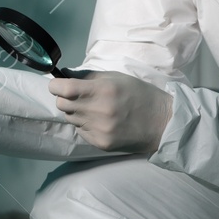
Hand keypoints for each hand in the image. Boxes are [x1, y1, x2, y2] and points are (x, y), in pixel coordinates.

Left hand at [48, 70, 173, 153]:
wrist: (162, 123)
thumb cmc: (140, 95)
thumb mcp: (117, 77)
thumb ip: (88, 76)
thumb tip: (64, 75)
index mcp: (102, 90)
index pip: (63, 89)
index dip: (56, 85)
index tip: (58, 84)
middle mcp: (98, 111)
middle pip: (62, 105)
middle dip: (65, 98)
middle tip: (78, 96)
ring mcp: (98, 130)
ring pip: (70, 119)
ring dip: (76, 112)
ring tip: (94, 109)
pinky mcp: (100, 143)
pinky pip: (80, 131)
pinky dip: (85, 125)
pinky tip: (101, 121)